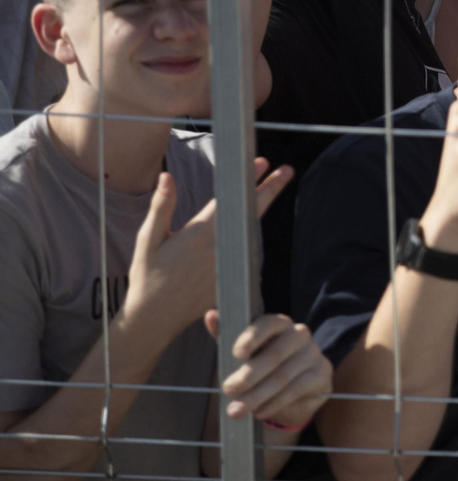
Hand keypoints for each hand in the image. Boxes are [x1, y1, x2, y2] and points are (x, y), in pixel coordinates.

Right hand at [123, 160, 293, 345]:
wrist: (154, 318)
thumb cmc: (147, 277)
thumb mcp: (148, 240)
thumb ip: (161, 207)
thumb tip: (168, 177)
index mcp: (199, 233)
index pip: (230, 199)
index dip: (248, 180)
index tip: (262, 162)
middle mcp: (219, 247)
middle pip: (250, 213)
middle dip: (270, 189)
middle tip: (287, 170)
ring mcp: (230, 264)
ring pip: (250, 232)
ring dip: (260, 211)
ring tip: (272, 186)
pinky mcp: (234, 279)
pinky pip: (247, 254)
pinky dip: (250, 237)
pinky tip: (251, 225)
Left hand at [209, 311, 331, 429]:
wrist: (291, 396)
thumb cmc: (261, 368)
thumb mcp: (242, 354)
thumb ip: (227, 336)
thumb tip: (210, 315)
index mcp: (279, 324)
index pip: (268, 323)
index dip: (252, 337)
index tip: (236, 354)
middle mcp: (299, 334)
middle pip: (276, 353)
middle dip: (249, 375)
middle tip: (227, 390)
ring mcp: (313, 353)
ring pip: (284, 375)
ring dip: (257, 395)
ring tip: (237, 410)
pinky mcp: (322, 373)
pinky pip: (297, 389)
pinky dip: (275, 403)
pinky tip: (259, 412)